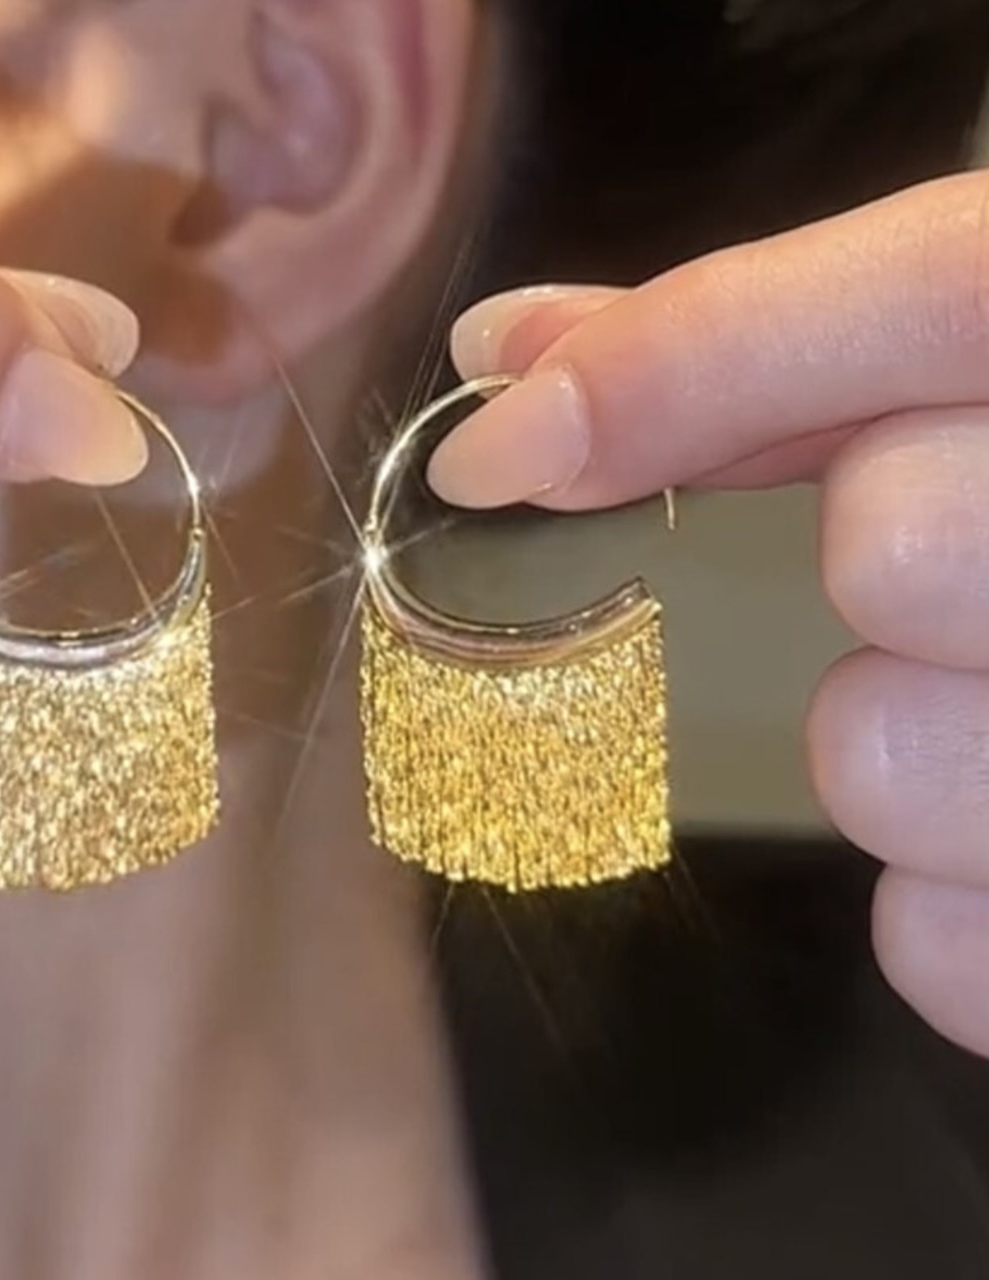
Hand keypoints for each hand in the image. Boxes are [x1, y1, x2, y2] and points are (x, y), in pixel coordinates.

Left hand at [428, 170, 988, 1055]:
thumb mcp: (973, 348)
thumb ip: (746, 339)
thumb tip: (501, 357)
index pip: (931, 293)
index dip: (670, 368)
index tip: (491, 456)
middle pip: (902, 547)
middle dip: (872, 553)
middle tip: (945, 557)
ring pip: (888, 758)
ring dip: (894, 734)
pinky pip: (938, 946)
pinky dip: (939, 900)